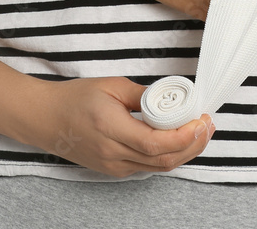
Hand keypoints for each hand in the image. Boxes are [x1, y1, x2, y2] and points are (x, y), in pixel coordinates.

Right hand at [29, 76, 214, 178]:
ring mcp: (114, 167)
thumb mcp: (111, 86)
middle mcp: (114, 154)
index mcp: (112, 129)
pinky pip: (148, 167)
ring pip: (159, 167)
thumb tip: (170, 101)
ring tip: (200, 131)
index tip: (202, 120)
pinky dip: (168, 155)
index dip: (186, 136)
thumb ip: (143, 95)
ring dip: (184, 152)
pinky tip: (179, 140)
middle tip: (209, 124)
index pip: (157, 143)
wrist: (47, 118)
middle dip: (193, 145)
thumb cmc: (75, 98)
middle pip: (164, 160)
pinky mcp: (114, 170)